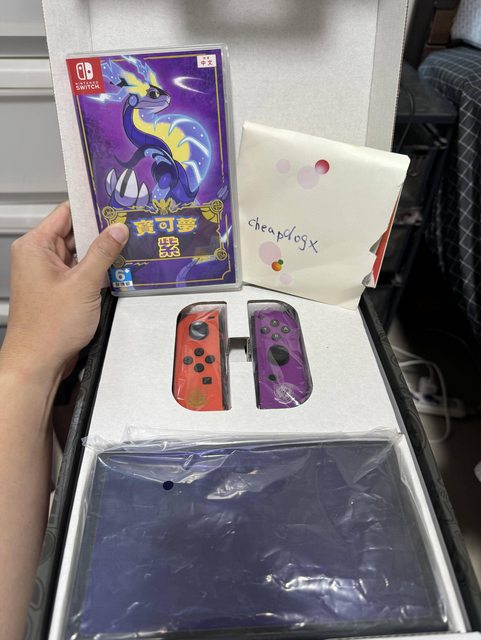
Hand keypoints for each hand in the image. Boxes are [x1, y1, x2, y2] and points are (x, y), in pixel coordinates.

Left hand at [0, 202, 128, 381]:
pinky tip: (113, 269)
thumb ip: (103, 253)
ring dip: (99, 252)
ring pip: (78, 252)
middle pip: (73, 232)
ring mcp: (46, 273)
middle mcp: (37, 256)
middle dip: (100, 231)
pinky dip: (94, 269)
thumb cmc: (49, 328)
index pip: (66, 213)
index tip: (114, 203)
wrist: (38, 361)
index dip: (91, 207)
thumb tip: (117, 230)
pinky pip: (78, 270)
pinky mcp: (56, 288)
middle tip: (127, 226)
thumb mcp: (84, 284)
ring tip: (125, 247)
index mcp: (35, 246)